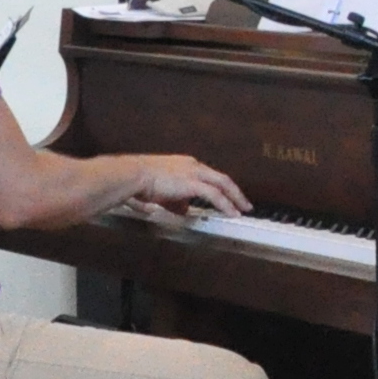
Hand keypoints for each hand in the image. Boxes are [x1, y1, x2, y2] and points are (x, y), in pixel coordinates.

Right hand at [121, 156, 247, 218]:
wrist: (133, 175)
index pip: (209, 176)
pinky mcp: (192, 183)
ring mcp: (193, 172)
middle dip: (235, 192)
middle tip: (244, 203)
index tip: (227, 196)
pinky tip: (231, 214)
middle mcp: (192, 165)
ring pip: (222, 184)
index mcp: (186, 165)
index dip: (220, 187)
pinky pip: (215, 195)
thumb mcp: (162, 193)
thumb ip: (175, 201)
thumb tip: (183, 211)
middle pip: (221, 178)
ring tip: (243, 210)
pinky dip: (225, 205)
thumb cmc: (141, 182)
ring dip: (235, 198)